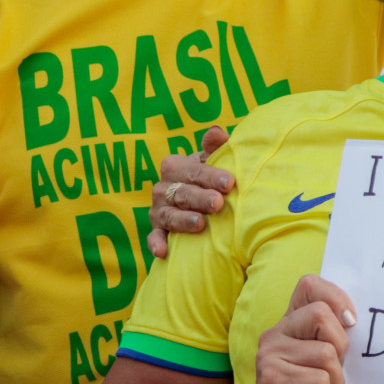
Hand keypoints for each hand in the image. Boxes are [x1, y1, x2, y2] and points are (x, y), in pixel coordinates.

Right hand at [148, 125, 233, 257]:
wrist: (200, 197)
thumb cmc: (210, 175)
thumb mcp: (214, 160)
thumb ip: (215, 147)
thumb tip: (216, 131)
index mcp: (177, 166)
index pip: (194, 170)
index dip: (211, 176)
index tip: (230, 183)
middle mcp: (164, 187)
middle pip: (181, 192)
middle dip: (199, 198)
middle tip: (218, 204)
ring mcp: (159, 209)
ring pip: (168, 214)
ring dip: (182, 220)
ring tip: (200, 224)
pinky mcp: (157, 228)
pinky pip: (154, 236)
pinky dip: (156, 243)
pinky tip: (163, 251)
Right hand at [245, 275, 355, 383]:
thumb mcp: (326, 360)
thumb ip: (335, 336)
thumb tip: (361, 318)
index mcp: (289, 324)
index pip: (310, 285)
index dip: (336, 298)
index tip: (351, 323)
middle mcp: (274, 334)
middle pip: (322, 316)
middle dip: (341, 348)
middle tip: (332, 373)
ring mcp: (269, 356)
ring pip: (326, 353)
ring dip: (335, 382)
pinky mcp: (272, 380)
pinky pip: (320, 380)